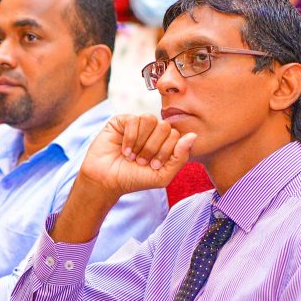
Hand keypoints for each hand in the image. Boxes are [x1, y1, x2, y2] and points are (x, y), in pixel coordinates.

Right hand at [77, 114, 195, 200]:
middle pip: (165, 126)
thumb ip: (180, 157)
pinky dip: (130, 138)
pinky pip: (134, 120)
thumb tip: (193, 135)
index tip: (152, 166)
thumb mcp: (163, 175)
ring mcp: (137, 125)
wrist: (107, 181)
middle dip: (153, 148)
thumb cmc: (133, 179)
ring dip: (141, 142)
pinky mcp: (122, 121)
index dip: (165, 151)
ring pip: (150, 120)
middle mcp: (152, 132)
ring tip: (132, 155)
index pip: (176, 136)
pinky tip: (124, 150)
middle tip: (141, 161)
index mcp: (164, 142)